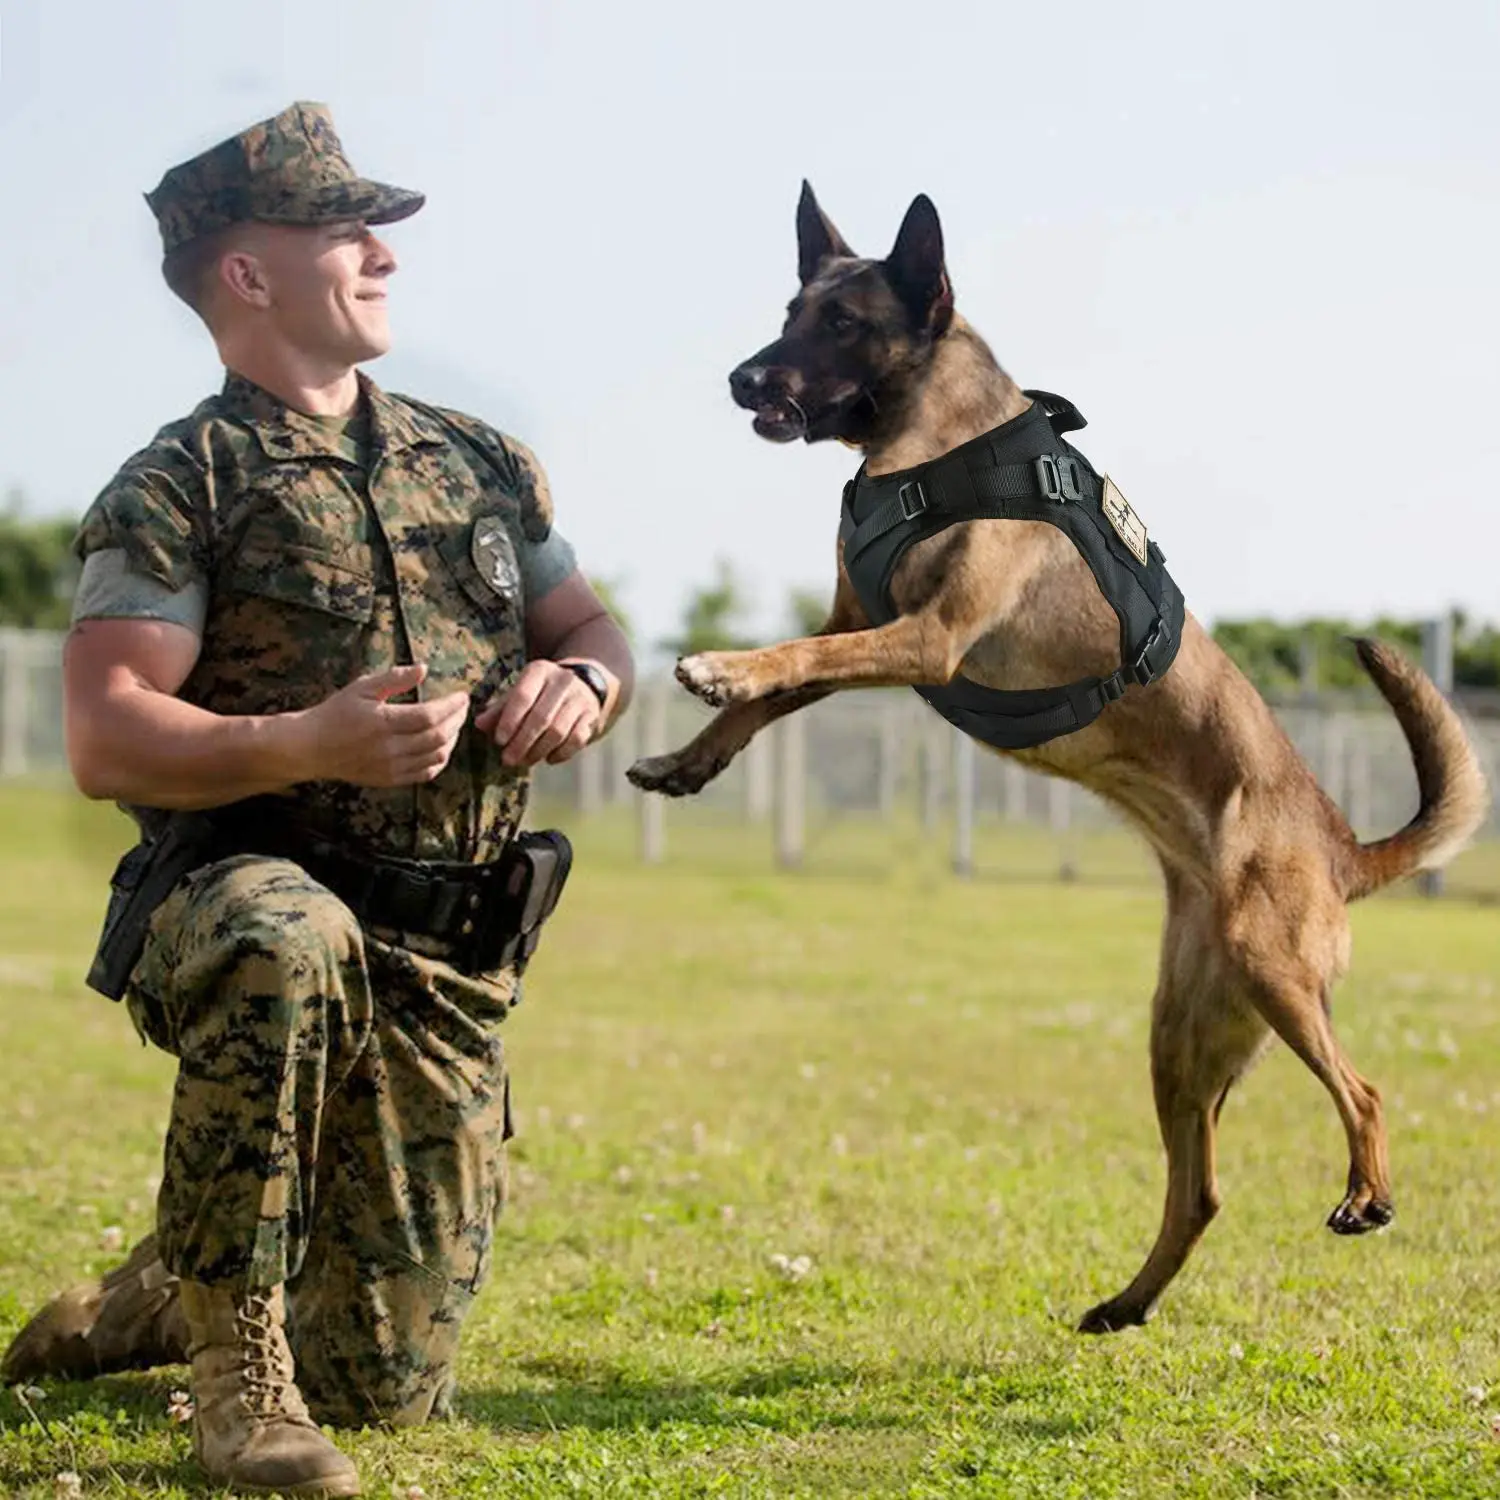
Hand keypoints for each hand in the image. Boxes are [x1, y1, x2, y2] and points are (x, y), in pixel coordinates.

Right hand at [289, 663, 470, 786]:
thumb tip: (423, 668)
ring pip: (435, 756)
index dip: (451, 706)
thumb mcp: (362, 688)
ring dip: (451, 740)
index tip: (462, 696)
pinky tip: (442, 747)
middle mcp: (389, 748)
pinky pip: (425, 774)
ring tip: (455, 725)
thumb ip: (394, 679)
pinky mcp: (389, 779)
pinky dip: (439, 761)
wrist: (310, 747)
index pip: (430, 715)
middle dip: (457, 721)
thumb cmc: (335, 713)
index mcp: (383, 722)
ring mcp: (390, 767)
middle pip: (438, 736)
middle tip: (462, 708)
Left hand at [474, 660, 601, 767]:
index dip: (509, 720)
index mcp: (539, 670)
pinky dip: (561, 753)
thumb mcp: (521, 691)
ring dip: (539, 751)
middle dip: (522, 742)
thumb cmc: (541, 692)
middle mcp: (562, 681)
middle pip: (540, 717)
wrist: (584, 684)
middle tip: (508, 760)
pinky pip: (577, 739)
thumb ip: (500, 708)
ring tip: (524, 762)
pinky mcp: (592, 716)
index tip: (498, 741)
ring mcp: (580, 699)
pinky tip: (548, 759)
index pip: (522, 696)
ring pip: (558, 731)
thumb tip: (479, 725)